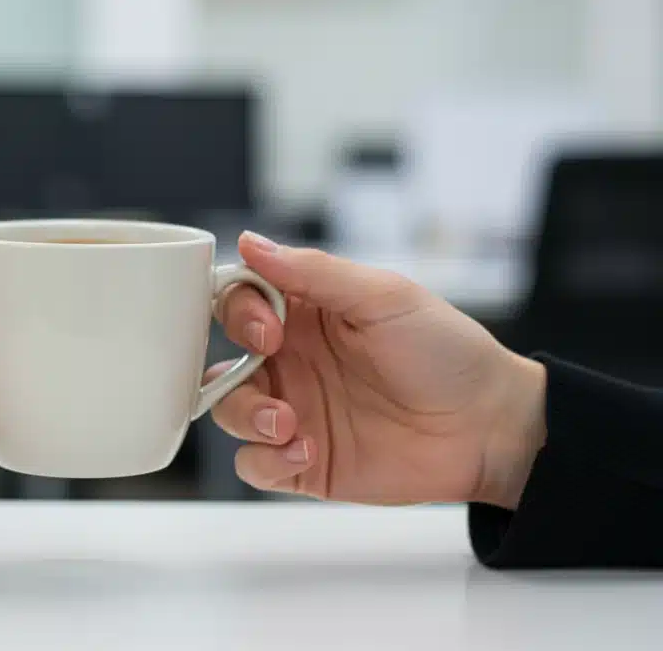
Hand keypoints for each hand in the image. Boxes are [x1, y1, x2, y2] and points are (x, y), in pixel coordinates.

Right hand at [209, 233, 546, 509]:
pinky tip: (305, 452)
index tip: (268, 328)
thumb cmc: (448, 354)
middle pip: (218, 356)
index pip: (237, 299)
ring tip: (288, 423)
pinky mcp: (302, 463)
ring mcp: (295, 412)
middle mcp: (292, 362)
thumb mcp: (385, 297)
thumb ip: (314, 272)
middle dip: (229, 365)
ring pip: (226, 411)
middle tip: (270, 365)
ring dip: (245, 415)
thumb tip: (250, 243)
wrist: (489, 428)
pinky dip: (265, 459)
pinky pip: (252, 464)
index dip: (237, 310)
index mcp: (306, 314)